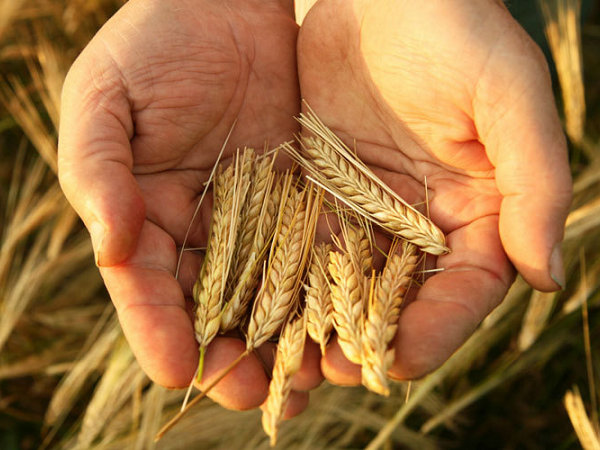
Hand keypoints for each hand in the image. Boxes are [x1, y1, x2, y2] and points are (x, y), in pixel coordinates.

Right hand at [58, 0, 321, 411]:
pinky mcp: (300, 200)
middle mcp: (200, 230)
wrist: (224, 4)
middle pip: (213, 307)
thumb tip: (112, 249)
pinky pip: (311, 252)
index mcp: (143, 215)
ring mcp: (254, 219)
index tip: (175, 369)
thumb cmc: (155, 44)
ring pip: (267, 294)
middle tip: (252, 396)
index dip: (157, 329)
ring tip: (303, 382)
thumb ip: (98, 171)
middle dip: (229, 355)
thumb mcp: (105, 99)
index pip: (146, 287)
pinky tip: (339, 323)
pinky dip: (322, 292)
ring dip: (281, 340)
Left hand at [297, 0, 571, 382]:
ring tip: (297, 358)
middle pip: (402, 297)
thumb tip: (547, 280)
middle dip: (372, 338)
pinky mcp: (323, 190)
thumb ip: (534, 184)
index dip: (438, 329)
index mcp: (479, 210)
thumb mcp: (507, 96)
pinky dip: (289, 278)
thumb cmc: (456, 31)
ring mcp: (369, 209)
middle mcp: (423, 221)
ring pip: (349, 282)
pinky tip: (266, 305)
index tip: (400, 359)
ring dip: (323, 322)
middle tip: (338, 373)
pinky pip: (305, 243)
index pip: (466, 289)